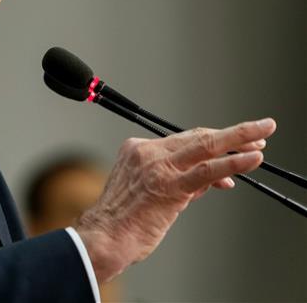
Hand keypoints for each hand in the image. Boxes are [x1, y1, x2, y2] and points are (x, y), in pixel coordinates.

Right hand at [74, 118, 275, 282]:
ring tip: (263, 135)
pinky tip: (251, 159)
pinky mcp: (169, 186)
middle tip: (260, 129)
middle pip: (197, 136)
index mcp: (136, 150)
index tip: (237, 144)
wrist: (104, 237)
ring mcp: (157, 167)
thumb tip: (215, 178)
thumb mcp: (150, 193)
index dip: (215, 141)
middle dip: (233, 133)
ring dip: (239, 139)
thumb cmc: (123, 221)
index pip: (184, 140)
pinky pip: (206, 170)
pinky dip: (233, 163)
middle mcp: (147, 152)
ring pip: (205, 145)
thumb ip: (182, 181)